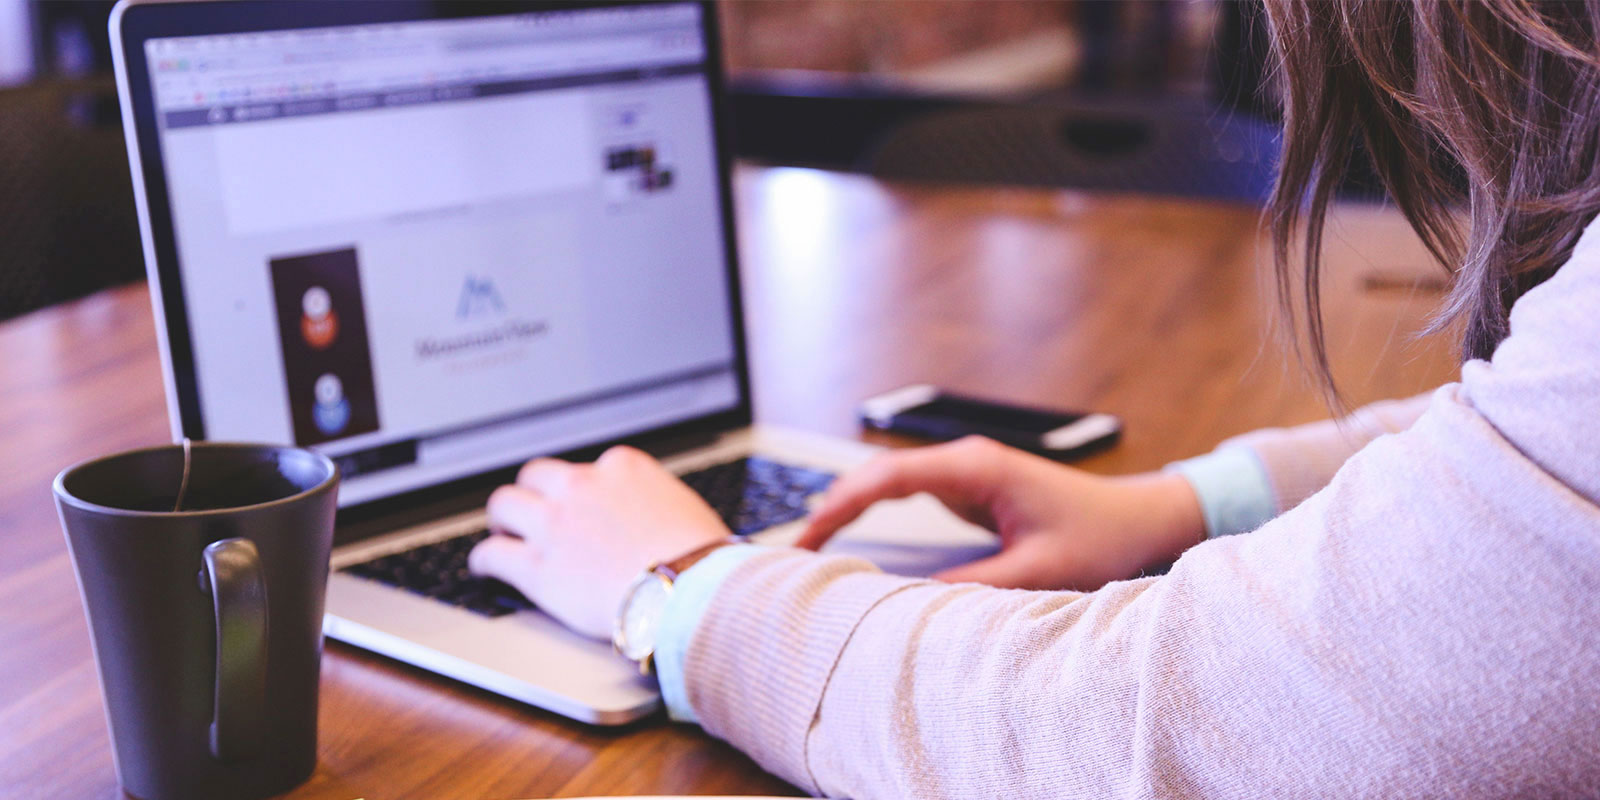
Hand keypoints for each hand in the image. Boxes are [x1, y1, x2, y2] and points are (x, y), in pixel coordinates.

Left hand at [468, 446, 730, 639]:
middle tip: (532, 512)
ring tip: (503, 533)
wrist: (689, 591)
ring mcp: (555, 524)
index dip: (580, 490)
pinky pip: (492, 554)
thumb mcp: (683, 508)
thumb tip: (656, 518)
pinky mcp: (537, 567)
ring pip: (505, 504)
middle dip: (533, 493)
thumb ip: (655, 503)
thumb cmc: (701, 558)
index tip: (579, 504)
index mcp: (622, 467)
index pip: (588, 468)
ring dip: (503, 519)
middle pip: (537, 475)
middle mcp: (582, 486)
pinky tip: (485, 568)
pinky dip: (484, 560)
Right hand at [797, 436, 1205, 590]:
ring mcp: (966, 474)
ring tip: (810, 549)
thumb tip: (909, 604)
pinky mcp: (970, 490)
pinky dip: (874, 516)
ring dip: (849, 510)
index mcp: (976, 468)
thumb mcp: (1036, 571)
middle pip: (877, 475)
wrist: (1140, 519)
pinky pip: (907, 497)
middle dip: (832, 508)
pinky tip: (850, 540)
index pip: (889, 477)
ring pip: (888, 484)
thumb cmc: (1100, 537)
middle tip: (794, 552)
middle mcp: (965, 462)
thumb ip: (973, 586)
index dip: (841, 505)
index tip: (808, 537)